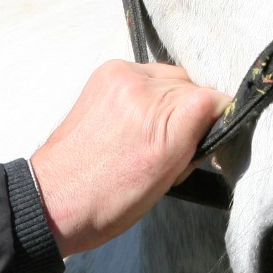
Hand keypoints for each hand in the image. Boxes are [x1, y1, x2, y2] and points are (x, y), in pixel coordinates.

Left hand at [32, 61, 230, 255]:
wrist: (55, 198)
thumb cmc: (110, 200)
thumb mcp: (168, 177)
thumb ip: (198, 137)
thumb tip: (218, 115)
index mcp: (161, 116)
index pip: (215, 99)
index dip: (217, 120)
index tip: (208, 140)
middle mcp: (141, 87)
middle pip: (193, 86)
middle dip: (192, 112)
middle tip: (176, 145)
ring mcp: (121, 75)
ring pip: (171, 78)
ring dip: (171, 100)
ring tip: (152, 132)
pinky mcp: (106, 73)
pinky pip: (147, 74)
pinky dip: (149, 93)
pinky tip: (137, 119)